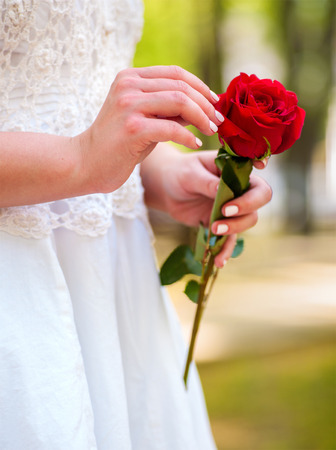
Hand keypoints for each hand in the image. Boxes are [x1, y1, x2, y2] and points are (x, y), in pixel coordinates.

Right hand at [75, 66, 223, 193]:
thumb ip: (167, 109)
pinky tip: (195, 144)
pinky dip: (188, 136)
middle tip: (218, 121)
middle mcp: (128, 85)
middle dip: (205, 104)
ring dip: (201, 117)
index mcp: (130, 77)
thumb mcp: (144, 119)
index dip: (200, 86)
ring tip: (211, 131)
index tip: (215, 103)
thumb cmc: (119, 144)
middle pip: (180, 86)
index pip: (175, 73)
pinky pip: (171, 128)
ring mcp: (128, 105)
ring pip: (179, 102)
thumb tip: (203, 106)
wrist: (86, 164)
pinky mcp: (132, 128)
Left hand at [142, 147, 271, 267]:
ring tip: (214, 229)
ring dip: (234, 228)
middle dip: (246, 209)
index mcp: (236, 171)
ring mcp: (233, 208)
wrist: (166, 189)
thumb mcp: (190, 174)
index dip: (259, 185)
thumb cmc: (180, 173)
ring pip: (247, 221)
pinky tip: (219, 261)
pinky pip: (229, 239)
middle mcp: (240, 190)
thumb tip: (221, 189)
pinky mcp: (222, 224)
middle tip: (224, 212)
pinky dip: (225, 250)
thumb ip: (207, 183)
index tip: (255, 177)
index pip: (257, 179)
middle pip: (259, 201)